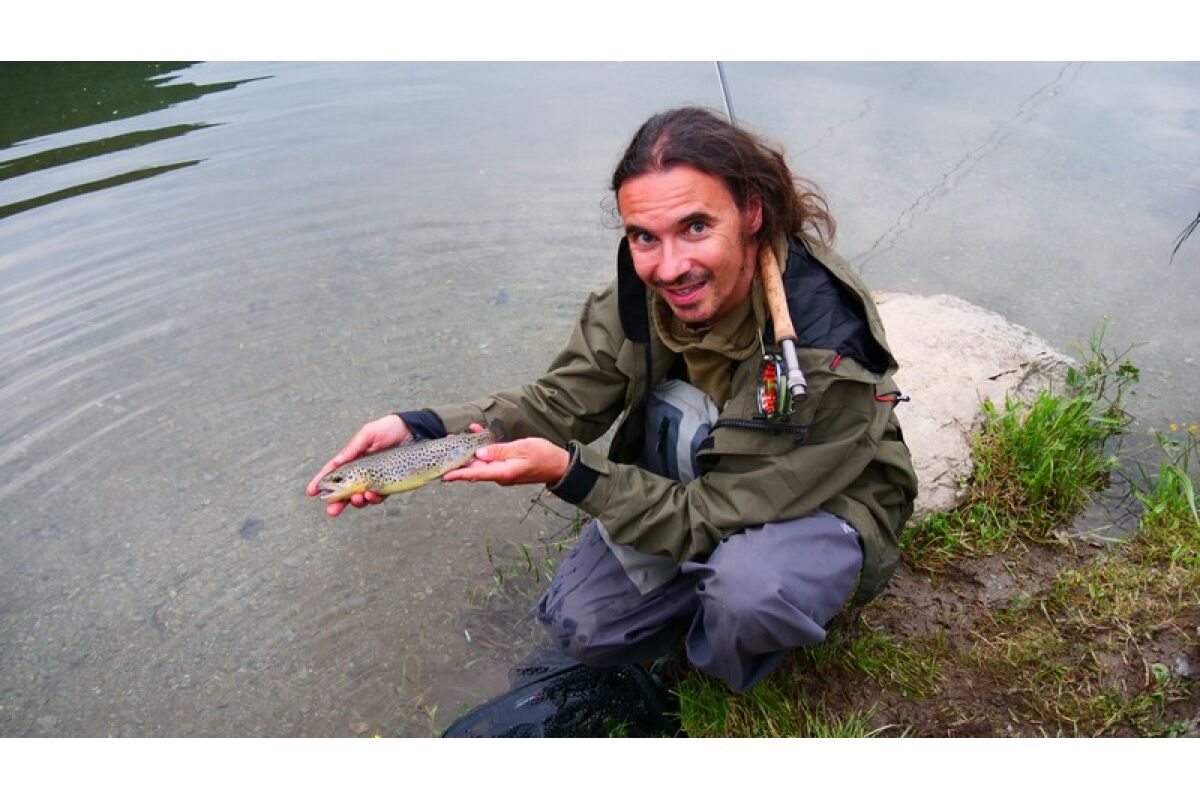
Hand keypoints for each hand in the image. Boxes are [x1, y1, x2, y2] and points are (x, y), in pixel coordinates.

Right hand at [307, 414, 410, 516]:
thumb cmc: (387, 429)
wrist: (412, 432)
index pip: (333, 472)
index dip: (321, 482)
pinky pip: (378, 496)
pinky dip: (374, 498)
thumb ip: (353, 448)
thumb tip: (337, 461)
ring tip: (358, 498)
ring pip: (360, 496)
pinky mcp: (388, 483)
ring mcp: (374, 479)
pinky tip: (372, 494)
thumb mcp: (368, 434)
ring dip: (356, 501)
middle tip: (332, 510)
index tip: (311, 492)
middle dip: (337, 502)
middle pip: (344, 491)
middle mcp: (361, 471)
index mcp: (352, 459)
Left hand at [443, 432, 568, 486]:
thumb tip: (479, 454)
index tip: (444, 475)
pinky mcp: (506, 466)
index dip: (459, 474)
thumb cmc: (544, 456)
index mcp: (503, 472)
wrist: (559, 465)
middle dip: (460, 458)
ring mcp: (502, 471)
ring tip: (457, 437)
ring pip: (482, 461)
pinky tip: (477, 433)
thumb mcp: (522, 448)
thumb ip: (499, 451)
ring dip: (470, 450)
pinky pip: (490, 458)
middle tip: (446, 446)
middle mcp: (500, 474)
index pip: (476, 474)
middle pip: (475, 468)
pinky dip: (483, 447)